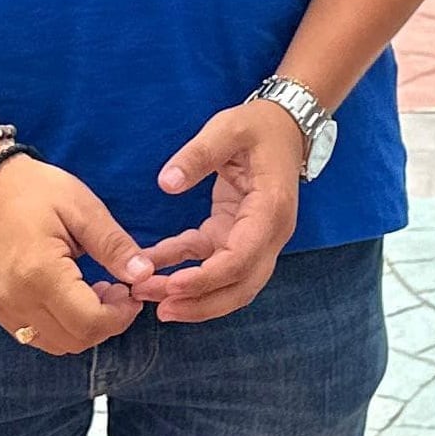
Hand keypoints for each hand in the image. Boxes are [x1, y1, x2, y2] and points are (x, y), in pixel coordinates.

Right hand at [0, 156, 144, 355]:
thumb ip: (114, 246)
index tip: (132, 293)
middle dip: (106, 324)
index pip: (90, 323)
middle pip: (74, 341)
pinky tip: (68, 296)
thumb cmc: (33, 189)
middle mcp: (16, 300)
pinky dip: (59, 326)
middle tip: (117, 290)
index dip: (120, 316)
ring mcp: (0, 308)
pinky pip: (33, 335)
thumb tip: (144, 275)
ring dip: (83, 328)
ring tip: (94, 292)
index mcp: (40, 274)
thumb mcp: (82, 208)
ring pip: (55, 344)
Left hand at [115, 98, 307, 323]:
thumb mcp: (228, 129)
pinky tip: (153, 269)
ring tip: (150, 298)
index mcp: (271, 209)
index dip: (208, 277)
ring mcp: (254, 238)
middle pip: (241, 285)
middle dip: (201, 303)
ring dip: (194, 297)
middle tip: (160, 309)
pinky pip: (210, 261)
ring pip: (230, 284)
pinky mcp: (235, 234)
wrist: (283, 127)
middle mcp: (269, 233)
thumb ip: (198, 154)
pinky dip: (184, 270)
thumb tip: (166, 183)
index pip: (243, 258)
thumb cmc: (258, 126)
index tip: (173, 286)